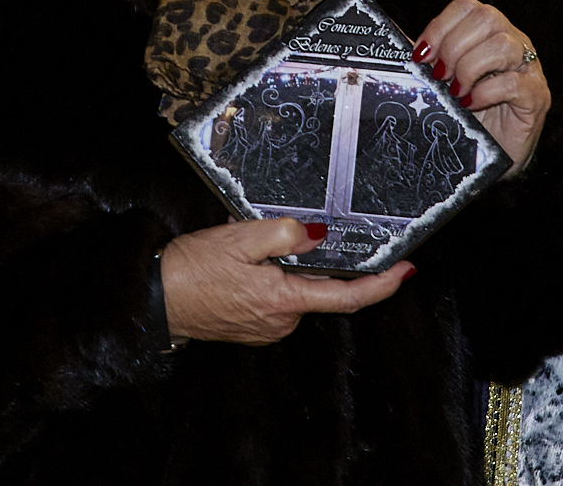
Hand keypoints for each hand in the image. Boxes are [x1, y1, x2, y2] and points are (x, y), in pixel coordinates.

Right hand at [160, 218, 411, 344]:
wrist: (157, 299)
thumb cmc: (192, 270)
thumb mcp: (241, 238)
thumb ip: (286, 234)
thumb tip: (317, 235)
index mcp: (284, 301)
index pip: (347, 297)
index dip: (381, 285)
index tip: (405, 270)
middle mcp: (282, 322)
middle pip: (315, 284)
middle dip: (302, 256)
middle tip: (266, 233)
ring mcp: (267, 329)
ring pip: (292, 288)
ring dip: (279, 265)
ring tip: (242, 246)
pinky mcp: (254, 328)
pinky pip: (274, 297)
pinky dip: (266, 277)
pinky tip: (238, 263)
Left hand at [414, 0, 548, 165]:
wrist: (492, 156)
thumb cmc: (468, 116)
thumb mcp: (441, 81)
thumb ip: (426, 58)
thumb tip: (387, 34)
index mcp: (489, 33)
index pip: (467, 7)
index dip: (439, 26)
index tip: (421, 56)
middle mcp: (514, 43)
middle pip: (486, 17)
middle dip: (454, 47)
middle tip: (440, 76)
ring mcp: (529, 69)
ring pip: (502, 44)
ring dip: (469, 68)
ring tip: (455, 93)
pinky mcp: (537, 97)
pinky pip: (513, 82)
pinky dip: (485, 92)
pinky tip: (471, 105)